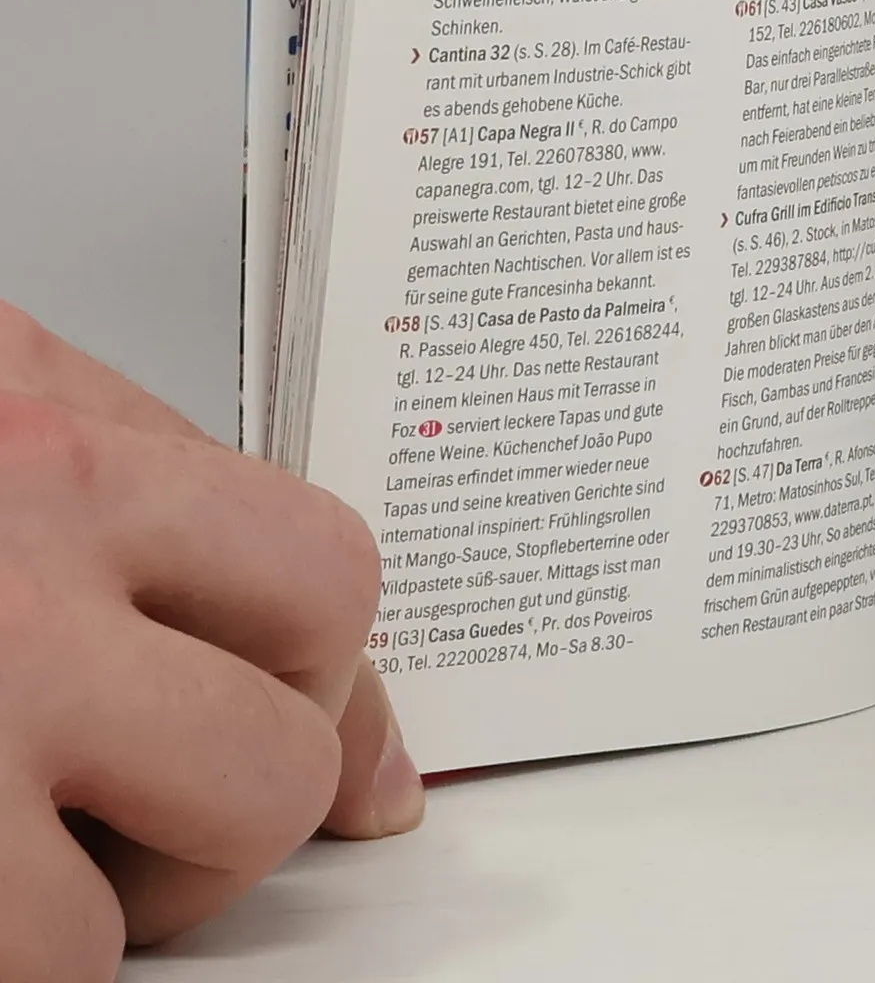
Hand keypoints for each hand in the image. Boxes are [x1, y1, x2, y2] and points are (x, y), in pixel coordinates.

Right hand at [0, 301, 422, 979]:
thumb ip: (142, 504)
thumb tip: (321, 672)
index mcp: (51, 448)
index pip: (319, 564)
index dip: (328, 671)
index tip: (339, 746)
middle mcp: (29, 544)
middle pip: (301, 703)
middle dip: (252, 782)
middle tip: (139, 806)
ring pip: (222, 841)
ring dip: (137, 893)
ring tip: (19, 850)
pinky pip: (78, 959)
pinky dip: (40, 957)